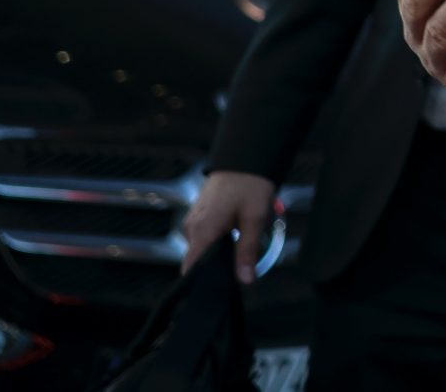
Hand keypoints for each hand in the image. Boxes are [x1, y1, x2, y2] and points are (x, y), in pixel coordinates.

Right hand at [180, 169, 274, 284]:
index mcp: (201, 231)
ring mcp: (193, 220)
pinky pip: (204, 235)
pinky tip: (235, 236)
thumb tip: (245, 280)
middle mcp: (191, 227)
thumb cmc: (250, 185)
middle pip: (198, 260)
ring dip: (219, 251)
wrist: (245, 157)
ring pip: (203, 248)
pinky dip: (217, 240)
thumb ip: (247, 251)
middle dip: (217, 267)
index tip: (219, 288)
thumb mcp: (255, 219)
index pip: (191, 269)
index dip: (203, 281)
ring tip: (240, 248)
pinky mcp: (199, 214)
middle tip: (239, 269)